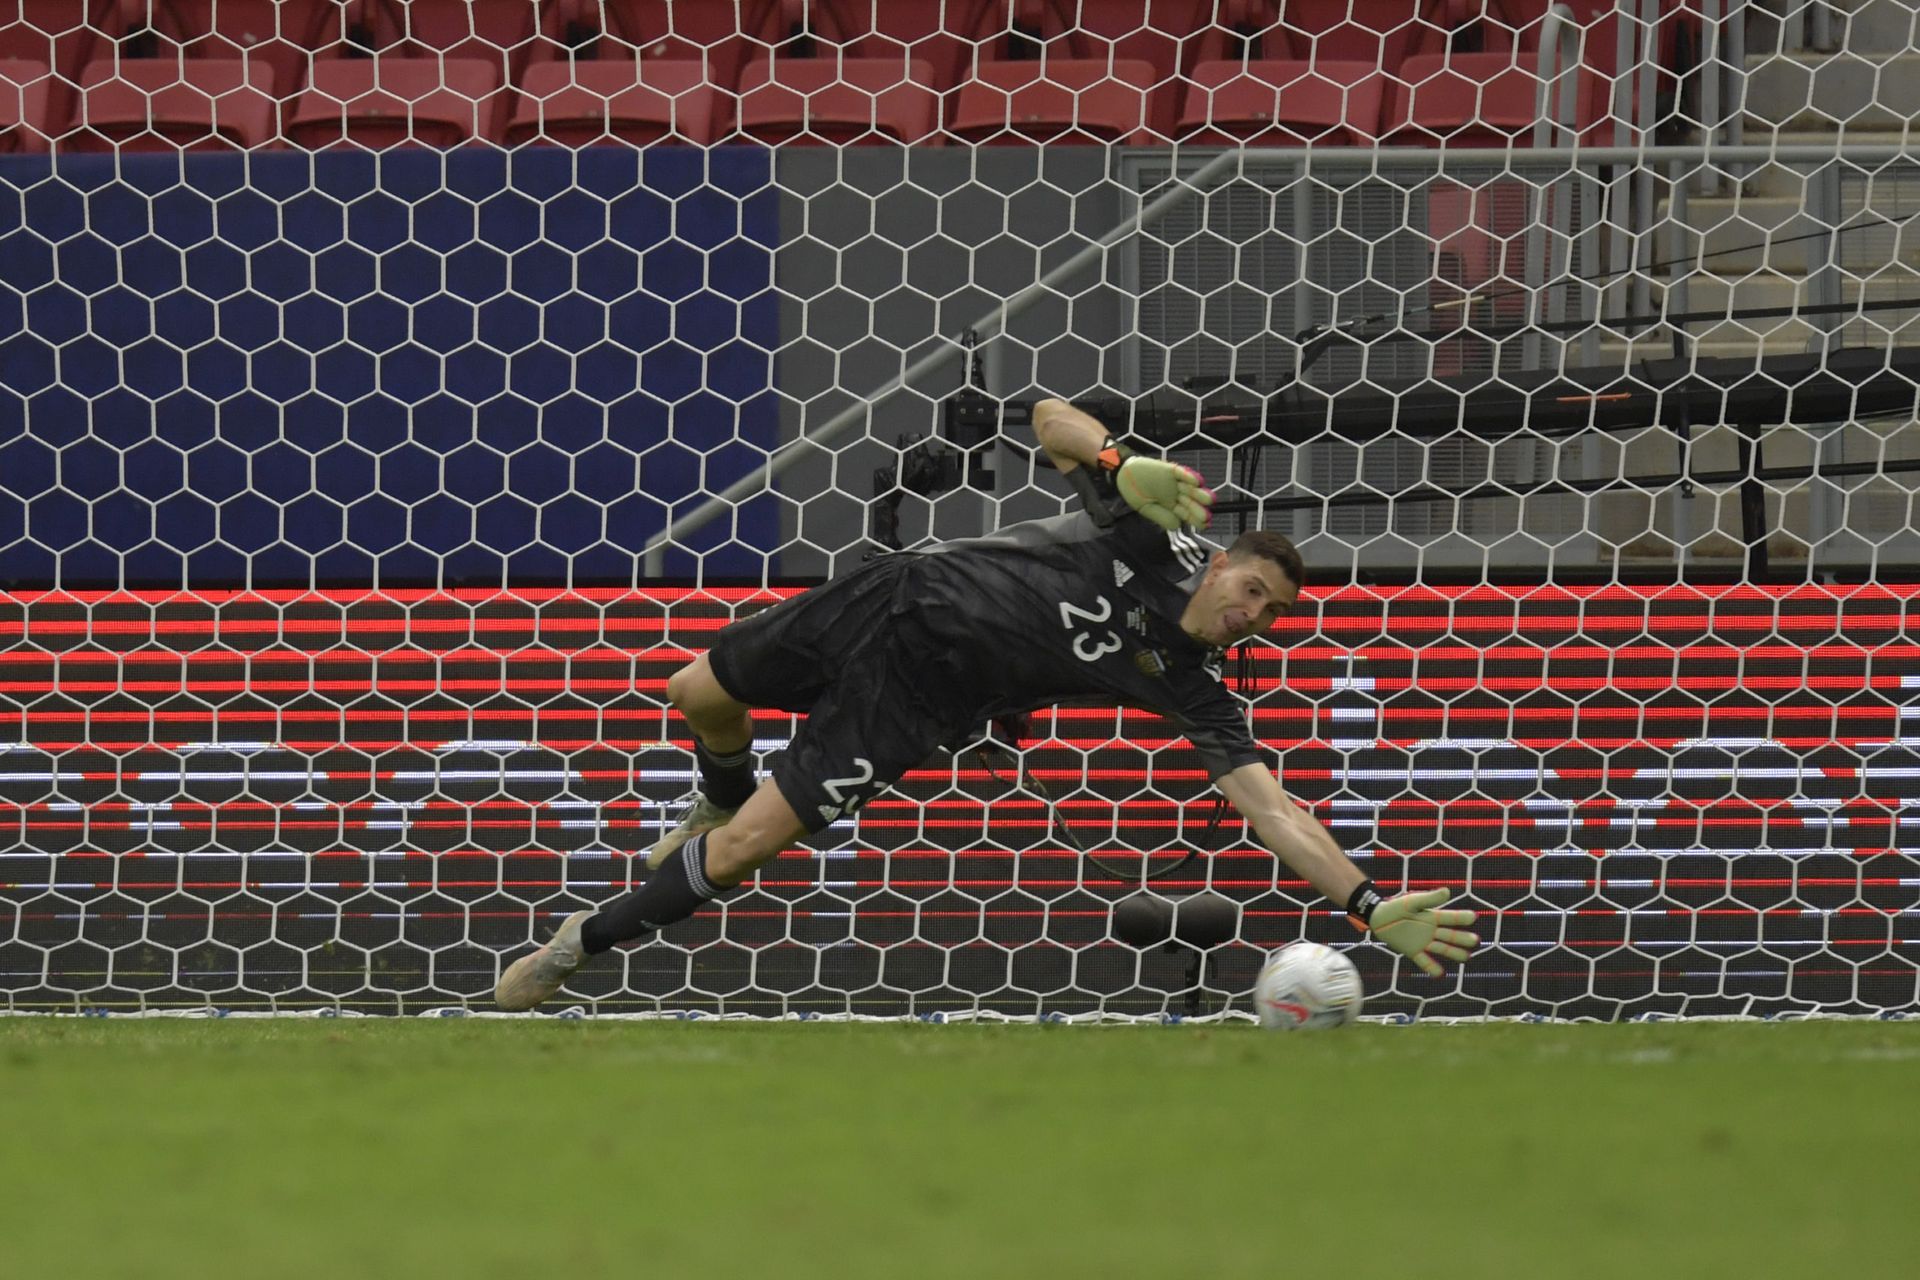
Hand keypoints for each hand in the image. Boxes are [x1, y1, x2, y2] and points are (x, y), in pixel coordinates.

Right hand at [1115, 457, 1212, 531]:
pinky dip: (1189, 476)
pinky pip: (1181, 472)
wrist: (1123, 475)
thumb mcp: (1146, 509)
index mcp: (1171, 506)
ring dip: (1200, 493)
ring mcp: (1174, 482)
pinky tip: (1197, 481)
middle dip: (1199, 509)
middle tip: (1206, 517)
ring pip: (1190, 488)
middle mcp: (1176, 495)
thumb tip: (1177, 526)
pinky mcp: (1170, 470)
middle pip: (1191, 502)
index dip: (1196, 520)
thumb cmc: (1134, 493)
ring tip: (1209, 499)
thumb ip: (1161, 517)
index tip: (1204, 526)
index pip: (1187, 514)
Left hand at [1364, 888, 1479, 976]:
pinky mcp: (1413, 951)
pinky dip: (1432, 968)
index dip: (1461, 917)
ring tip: (1466, 957)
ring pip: (1442, 949)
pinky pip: (1425, 962)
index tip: (1473, 917)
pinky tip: (1441, 975)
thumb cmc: (1396, 907)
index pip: (1450, 918)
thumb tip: (1448, 892)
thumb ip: (1429, 899)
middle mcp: (1432, 930)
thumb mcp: (1412, 902)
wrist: (1378, 918)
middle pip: (1450, 936)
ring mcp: (1424, 942)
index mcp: (1432, 916)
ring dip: (1454, 953)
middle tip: (1475, 941)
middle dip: (1462, 938)